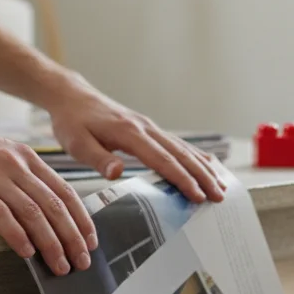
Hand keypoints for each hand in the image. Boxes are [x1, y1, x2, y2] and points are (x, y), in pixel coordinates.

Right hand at [0, 114, 96, 275]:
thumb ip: (18, 177)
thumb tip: (39, 209)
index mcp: (25, 156)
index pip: (64, 190)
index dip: (81, 219)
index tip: (90, 242)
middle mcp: (15, 163)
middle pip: (54, 205)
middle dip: (72, 238)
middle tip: (81, 262)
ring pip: (33, 212)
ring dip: (50, 243)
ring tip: (59, 265)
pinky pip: (0, 214)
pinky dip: (17, 235)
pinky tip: (26, 252)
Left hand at [42, 73, 226, 202]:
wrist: (73, 97)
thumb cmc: (72, 122)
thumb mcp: (77, 143)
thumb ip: (99, 158)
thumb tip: (117, 173)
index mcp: (129, 133)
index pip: (162, 159)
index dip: (182, 179)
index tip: (198, 196)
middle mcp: (145, 128)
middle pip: (180, 154)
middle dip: (202, 176)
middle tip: (219, 196)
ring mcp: (149, 127)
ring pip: (183, 148)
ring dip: (203, 167)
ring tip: (221, 185)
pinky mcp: (149, 129)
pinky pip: (177, 144)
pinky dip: (195, 156)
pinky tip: (207, 166)